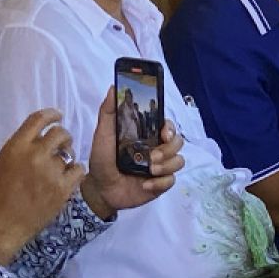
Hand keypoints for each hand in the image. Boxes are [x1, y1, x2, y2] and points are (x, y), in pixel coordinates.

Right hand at [0, 109, 83, 265]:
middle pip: (60, 133)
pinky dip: (75, 173)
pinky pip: (79, 169)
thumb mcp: (0, 165)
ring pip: (69, 154)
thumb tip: (36, 138)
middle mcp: (35, 155)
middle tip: (62, 146)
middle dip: (63, 138)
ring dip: (66, 159)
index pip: (39, 119)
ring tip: (58, 170)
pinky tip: (67, 179)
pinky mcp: (63, 187)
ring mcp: (51, 171)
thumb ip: (19, 149)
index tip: (58, 115)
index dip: (52, 114)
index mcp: (16, 147)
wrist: (2, 227)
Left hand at [81, 87, 183, 218]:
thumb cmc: (102, 160)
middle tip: (152, 157)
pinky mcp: (160, 184)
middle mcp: (157, 149)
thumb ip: (108, 112)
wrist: (99, 190)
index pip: (168, 126)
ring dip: (166, 165)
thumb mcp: (103, 134)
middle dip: (168, 149)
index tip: (164, 133)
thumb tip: (113, 88)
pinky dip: (160, 183)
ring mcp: (161, 167)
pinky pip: (172, 180)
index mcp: (147, 136)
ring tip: (149, 171)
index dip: (170, 128)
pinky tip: (146, 185)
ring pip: (179, 161)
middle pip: (178, 142)